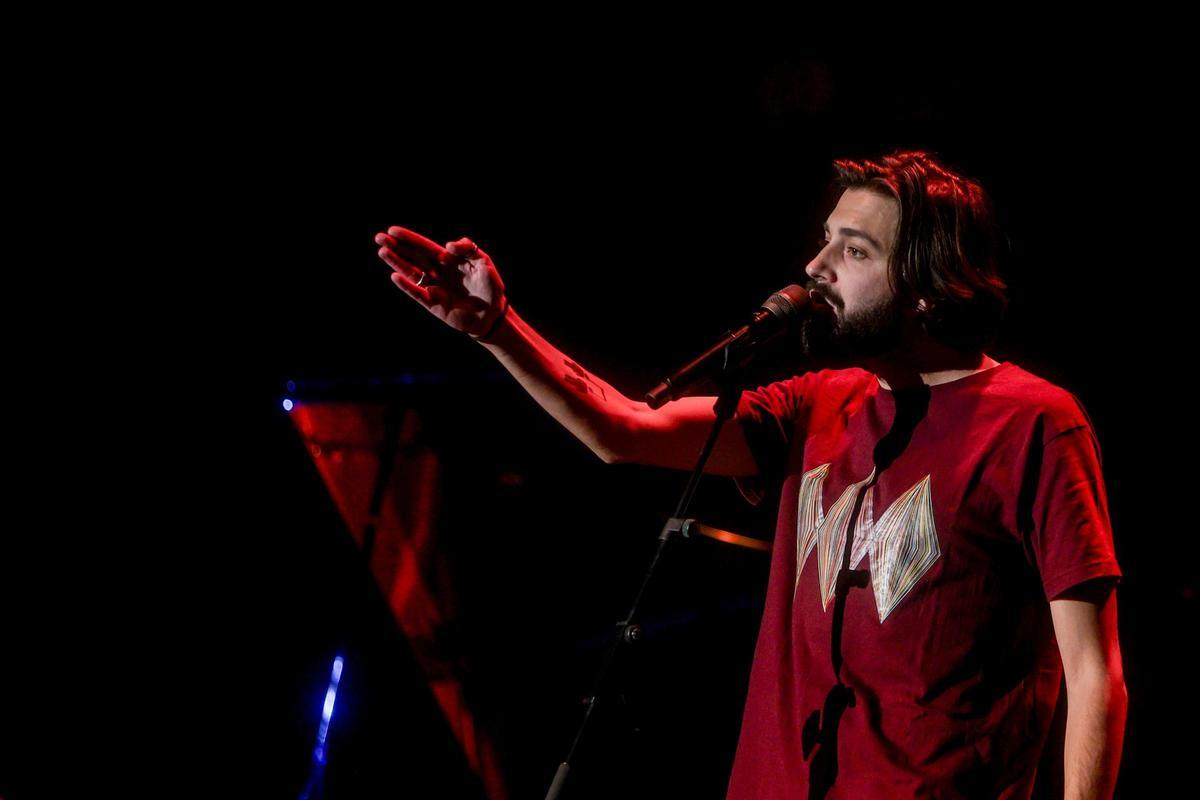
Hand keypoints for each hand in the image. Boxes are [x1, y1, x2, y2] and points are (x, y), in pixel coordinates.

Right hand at [375, 226, 506, 337]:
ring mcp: (434, 288)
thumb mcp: (484, 262)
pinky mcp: (434, 304)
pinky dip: (407, 286)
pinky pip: (418, 293)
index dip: (410, 239)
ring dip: (397, 262)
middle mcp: (437, 272)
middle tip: (379, 237)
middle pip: (413, 257)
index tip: (393, 230)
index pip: (425, 247)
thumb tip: (447, 246)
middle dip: (397, 247)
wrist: (493, 314)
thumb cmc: (490, 287)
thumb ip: (468, 249)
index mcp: (448, 260)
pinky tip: (395, 276)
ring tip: (382, 252)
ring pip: (411, 272)